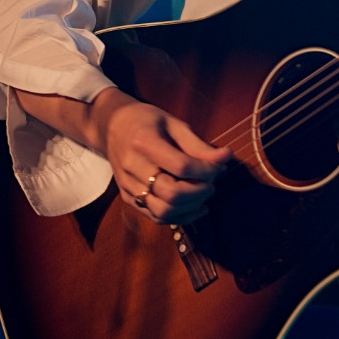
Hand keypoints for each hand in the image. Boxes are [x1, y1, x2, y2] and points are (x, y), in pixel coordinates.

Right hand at [96, 89, 233, 224]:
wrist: (112, 126)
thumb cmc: (147, 121)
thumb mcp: (174, 124)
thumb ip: (198, 145)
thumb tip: (226, 158)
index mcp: (144, 142)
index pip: (181, 166)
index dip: (206, 170)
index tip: (219, 166)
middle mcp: (132, 167)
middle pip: (172, 193)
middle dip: (200, 191)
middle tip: (212, 182)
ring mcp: (128, 186)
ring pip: (164, 211)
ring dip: (191, 207)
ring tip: (204, 193)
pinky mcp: (128, 198)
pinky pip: (156, 216)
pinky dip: (180, 217)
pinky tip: (196, 207)